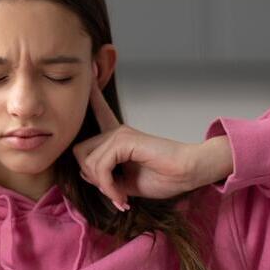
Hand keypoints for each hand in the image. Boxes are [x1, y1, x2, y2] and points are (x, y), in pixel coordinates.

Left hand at [73, 61, 232, 210]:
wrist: (189, 173)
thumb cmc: (163, 177)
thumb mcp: (126, 182)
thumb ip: (106, 178)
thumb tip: (88, 175)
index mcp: (118, 138)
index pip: (98, 112)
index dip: (91, 97)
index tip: (90, 72)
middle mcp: (116, 132)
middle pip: (80, 152)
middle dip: (91, 177)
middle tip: (112, 192)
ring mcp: (120, 134)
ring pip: (88, 162)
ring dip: (102, 185)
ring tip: (120, 196)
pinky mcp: (125, 140)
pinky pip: (101, 166)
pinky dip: (108, 185)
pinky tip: (122, 196)